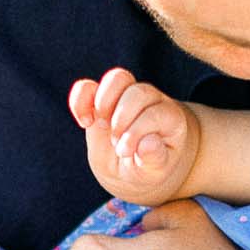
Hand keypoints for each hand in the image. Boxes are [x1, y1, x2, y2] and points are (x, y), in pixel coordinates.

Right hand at [69, 69, 199, 204]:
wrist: (133, 166)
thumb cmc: (148, 168)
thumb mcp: (155, 171)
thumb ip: (155, 159)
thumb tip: (148, 143)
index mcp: (170, 118)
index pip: (154, 114)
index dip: (136, 133)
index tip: (126, 153)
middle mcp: (151, 100)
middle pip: (138, 92)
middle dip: (121, 120)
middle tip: (117, 144)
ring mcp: (125, 96)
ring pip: (117, 78)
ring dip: (103, 102)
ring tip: (101, 126)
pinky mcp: (100, 100)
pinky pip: (87, 87)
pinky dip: (80, 100)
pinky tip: (84, 123)